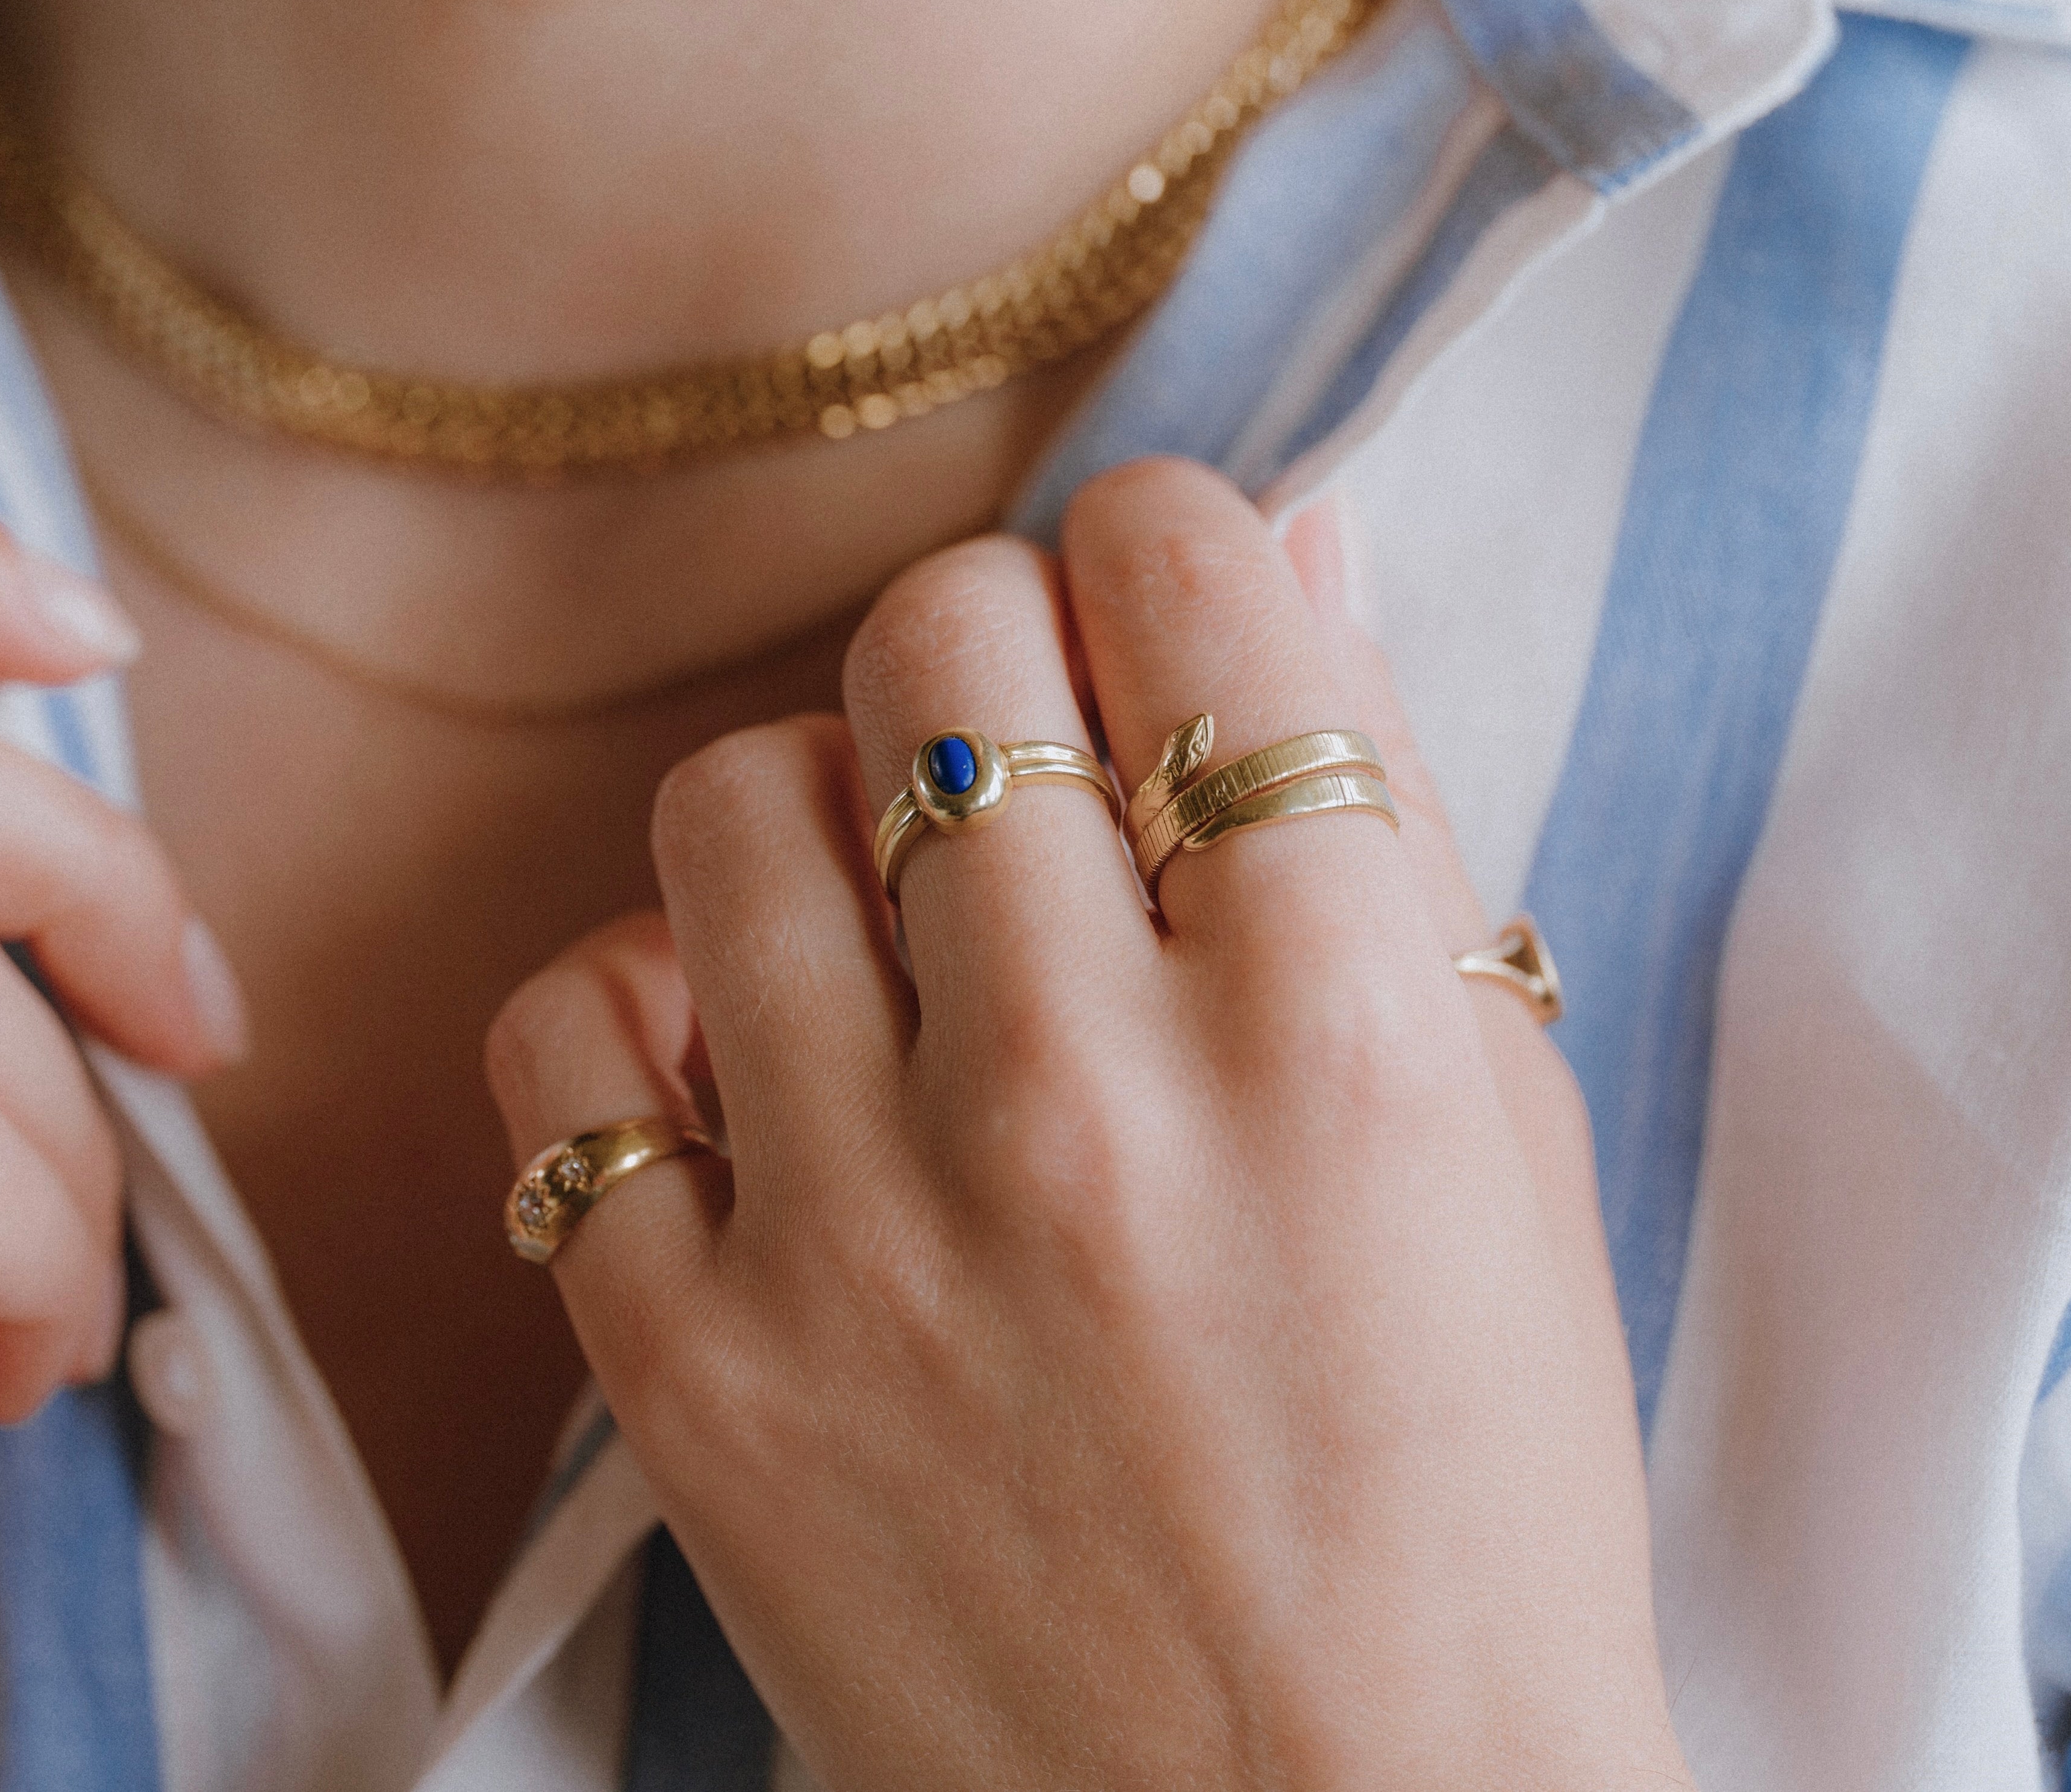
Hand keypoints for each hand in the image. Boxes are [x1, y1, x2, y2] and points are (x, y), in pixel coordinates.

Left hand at [486, 457, 1689, 1791]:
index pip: (1181, 567)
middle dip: (992, 661)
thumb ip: (1389, 833)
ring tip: (891, 932)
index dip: (1166, 560)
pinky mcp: (690, 1365)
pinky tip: (742, 1070)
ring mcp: (859, 1232)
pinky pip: (563, 1040)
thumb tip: (1278, 552)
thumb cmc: (1463, 1518)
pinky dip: (640, 1011)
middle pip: (938, 642)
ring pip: (734, 801)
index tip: (1160, 638)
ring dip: (820, 818)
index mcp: (1331, 1026)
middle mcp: (1081, 1096)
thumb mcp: (1507, 1156)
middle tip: (1030, 780)